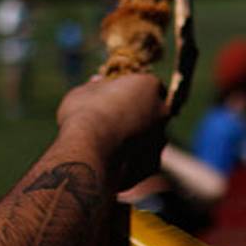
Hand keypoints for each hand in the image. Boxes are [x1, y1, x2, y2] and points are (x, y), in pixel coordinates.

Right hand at [56, 74, 166, 188]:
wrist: (87, 151)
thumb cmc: (84, 114)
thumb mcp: (83, 93)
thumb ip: (95, 87)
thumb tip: (98, 82)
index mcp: (149, 86)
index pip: (146, 84)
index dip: (129, 90)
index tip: (114, 97)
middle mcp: (162, 110)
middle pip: (152, 109)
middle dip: (137, 113)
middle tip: (112, 119)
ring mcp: (161, 137)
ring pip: (150, 135)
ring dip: (135, 137)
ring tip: (108, 142)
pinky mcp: (153, 163)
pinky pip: (143, 159)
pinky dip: (131, 159)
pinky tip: (111, 160)